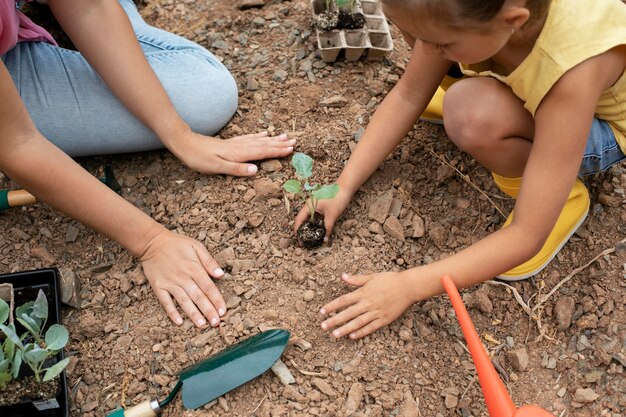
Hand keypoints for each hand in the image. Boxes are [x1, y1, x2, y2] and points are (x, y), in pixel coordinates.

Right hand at [138, 229, 226, 327]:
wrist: (152, 242)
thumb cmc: (176, 244)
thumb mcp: (196, 246)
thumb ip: (209, 261)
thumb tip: (221, 275)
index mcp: (194, 268)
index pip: (209, 287)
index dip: (217, 300)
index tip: (224, 311)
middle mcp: (183, 278)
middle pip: (198, 297)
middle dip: (208, 311)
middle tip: (216, 323)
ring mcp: (170, 283)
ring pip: (184, 301)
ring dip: (193, 314)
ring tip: (202, 325)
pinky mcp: (158, 287)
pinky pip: (166, 302)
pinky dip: (172, 312)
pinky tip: (179, 322)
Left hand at [171, 129, 294, 175]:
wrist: (184, 142)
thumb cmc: (198, 158)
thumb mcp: (216, 167)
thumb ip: (236, 169)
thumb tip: (256, 170)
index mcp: (238, 154)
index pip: (262, 152)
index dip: (277, 151)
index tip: (291, 149)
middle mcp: (239, 146)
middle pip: (263, 145)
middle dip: (279, 144)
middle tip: (294, 141)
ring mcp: (235, 143)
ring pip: (258, 140)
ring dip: (272, 139)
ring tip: (284, 136)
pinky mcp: (230, 142)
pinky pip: (249, 138)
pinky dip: (259, 136)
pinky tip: (263, 134)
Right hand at [293, 186, 352, 239]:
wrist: (346, 187)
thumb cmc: (337, 198)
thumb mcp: (332, 215)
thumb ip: (327, 227)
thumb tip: (325, 239)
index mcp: (309, 205)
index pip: (299, 219)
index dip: (297, 230)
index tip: (299, 240)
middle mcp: (310, 204)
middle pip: (302, 219)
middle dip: (302, 230)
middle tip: (304, 241)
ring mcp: (315, 204)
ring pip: (309, 218)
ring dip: (309, 227)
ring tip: (310, 237)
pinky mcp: (321, 205)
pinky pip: (315, 216)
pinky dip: (315, 223)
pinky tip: (318, 229)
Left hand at [320, 271, 414, 338]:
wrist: (408, 287)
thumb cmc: (390, 280)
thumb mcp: (372, 277)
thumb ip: (356, 279)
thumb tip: (342, 276)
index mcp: (363, 293)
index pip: (343, 300)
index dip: (331, 306)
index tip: (322, 311)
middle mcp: (367, 304)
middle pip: (347, 313)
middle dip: (334, 320)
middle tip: (323, 326)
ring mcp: (376, 313)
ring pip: (357, 323)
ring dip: (345, 329)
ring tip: (335, 335)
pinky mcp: (384, 319)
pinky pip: (370, 327)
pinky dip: (361, 332)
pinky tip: (352, 336)